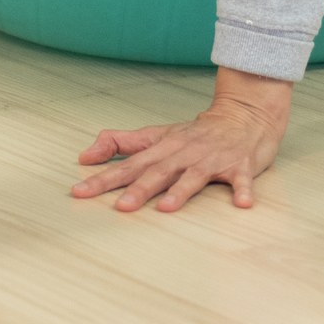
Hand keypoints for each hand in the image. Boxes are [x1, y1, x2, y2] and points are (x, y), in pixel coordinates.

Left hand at [72, 72, 291, 211]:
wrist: (242, 116)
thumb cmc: (195, 134)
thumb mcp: (156, 136)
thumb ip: (120, 144)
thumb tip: (84, 156)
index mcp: (161, 148)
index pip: (127, 165)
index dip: (103, 179)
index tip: (80, 191)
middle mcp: (183, 153)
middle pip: (158, 172)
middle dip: (139, 189)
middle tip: (121, 208)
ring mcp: (211, 159)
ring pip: (193, 176)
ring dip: (181, 191)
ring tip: (167, 208)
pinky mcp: (239, 165)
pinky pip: (241, 179)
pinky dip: (242, 190)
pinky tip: (242, 203)